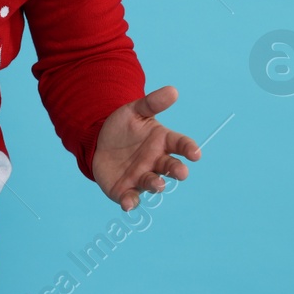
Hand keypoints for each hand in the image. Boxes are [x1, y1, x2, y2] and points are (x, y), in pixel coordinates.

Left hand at [91, 85, 200, 209]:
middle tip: (182, 172)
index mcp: (162, 142)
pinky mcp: (126, 189)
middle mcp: (156, 162)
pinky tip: (128, 203)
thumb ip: (152, 103)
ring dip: (157, 185)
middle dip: (177, 170)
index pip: (181, 144)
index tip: (195, 153)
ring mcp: (142, 176)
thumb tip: (173, 90)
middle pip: (171, 167)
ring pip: (153, 183)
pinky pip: (131, 197)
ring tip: (158, 184)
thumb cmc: (124, 127)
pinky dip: (131, 202)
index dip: (189, 148)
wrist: (99, 141)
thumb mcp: (135, 111)